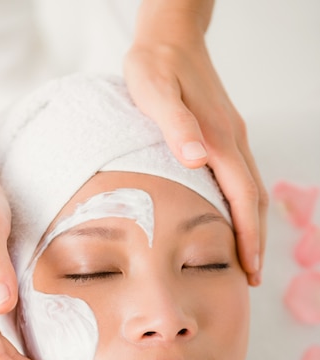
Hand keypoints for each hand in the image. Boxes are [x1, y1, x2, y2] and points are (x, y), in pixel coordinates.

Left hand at [124, 36, 267, 285]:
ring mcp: (231, 136)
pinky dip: (244, 205)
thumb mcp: (154, 92)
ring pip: (251, 190)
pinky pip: (242, 176)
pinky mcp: (223, 131)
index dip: (247, 236)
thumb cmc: (155, 65)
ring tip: (248, 256)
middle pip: (253, 200)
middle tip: (252, 277)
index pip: (242, 198)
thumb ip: (175, 126)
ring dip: (252, 226)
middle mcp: (231, 140)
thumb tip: (196, 160)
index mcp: (217, 138)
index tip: (250, 268)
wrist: (169, 33)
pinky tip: (234, 217)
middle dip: (255, 241)